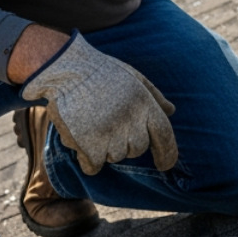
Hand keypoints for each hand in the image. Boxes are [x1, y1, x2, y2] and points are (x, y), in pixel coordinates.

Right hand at [20, 32, 178, 174]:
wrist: (66, 70)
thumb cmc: (101, 73)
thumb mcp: (134, 78)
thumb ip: (154, 96)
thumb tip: (171, 111)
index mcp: (145, 104)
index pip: (164, 135)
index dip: (168, 153)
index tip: (165, 165)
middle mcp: (132, 121)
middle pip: (137, 149)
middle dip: (125, 142)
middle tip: (108, 123)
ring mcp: (111, 134)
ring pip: (115, 157)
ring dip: (104, 148)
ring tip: (92, 124)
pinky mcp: (89, 145)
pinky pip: (94, 166)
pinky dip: (87, 160)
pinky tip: (80, 141)